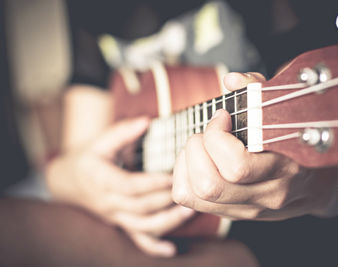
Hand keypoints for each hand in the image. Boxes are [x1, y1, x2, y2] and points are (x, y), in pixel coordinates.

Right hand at [46, 117, 193, 256]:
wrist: (69, 181)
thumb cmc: (88, 158)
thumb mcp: (100, 141)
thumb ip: (122, 132)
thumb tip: (146, 121)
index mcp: (101, 180)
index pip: (128, 186)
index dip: (151, 183)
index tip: (172, 175)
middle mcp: (108, 202)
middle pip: (139, 207)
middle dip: (165, 200)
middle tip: (188, 190)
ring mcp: (115, 216)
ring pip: (141, 226)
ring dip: (167, 222)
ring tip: (189, 212)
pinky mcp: (120, 223)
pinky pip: (136, 239)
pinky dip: (154, 247)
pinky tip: (171, 250)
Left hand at [172, 72, 337, 220]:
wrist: (319, 185)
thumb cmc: (300, 143)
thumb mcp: (289, 112)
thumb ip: (261, 90)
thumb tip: (232, 80)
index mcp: (285, 169)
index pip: (236, 166)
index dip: (217, 136)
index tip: (222, 117)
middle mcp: (266, 196)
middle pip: (209, 185)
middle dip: (197, 150)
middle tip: (207, 133)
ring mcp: (248, 209)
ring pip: (196, 195)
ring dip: (188, 163)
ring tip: (202, 146)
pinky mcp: (232, 213)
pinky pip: (190, 199)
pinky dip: (184, 176)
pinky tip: (199, 160)